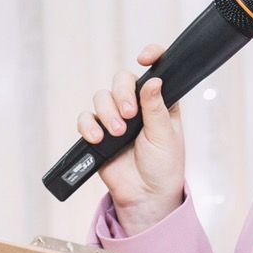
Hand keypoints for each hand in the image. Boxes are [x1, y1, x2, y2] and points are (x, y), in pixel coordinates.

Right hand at [77, 43, 186, 221]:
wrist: (146, 195)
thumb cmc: (163, 166)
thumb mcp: (166, 136)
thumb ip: (157, 108)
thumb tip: (153, 81)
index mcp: (160, 102)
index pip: (156, 71)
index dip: (151, 57)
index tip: (144, 59)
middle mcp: (137, 106)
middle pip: (122, 81)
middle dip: (122, 93)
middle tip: (130, 114)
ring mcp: (116, 118)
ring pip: (102, 97)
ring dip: (107, 112)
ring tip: (117, 133)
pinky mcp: (99, 133)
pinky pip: (86, 119)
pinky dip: (89, 125)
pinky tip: (98, 138)